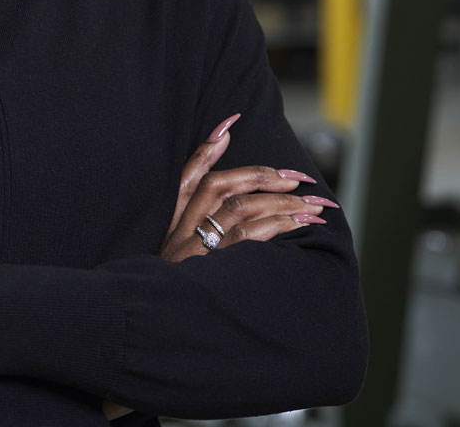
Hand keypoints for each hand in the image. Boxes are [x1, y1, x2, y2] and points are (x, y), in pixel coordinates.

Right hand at [104, 115, 339, 420]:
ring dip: (280, 201)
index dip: (208, 148)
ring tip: (311, 205)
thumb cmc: (171, 299)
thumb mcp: (174, 261)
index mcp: (171, 228)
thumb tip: (222, 198)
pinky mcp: (213, 271)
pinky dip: (277, 226)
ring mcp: (196, 253)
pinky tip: (298, 225)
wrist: (148, 337)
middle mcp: (181, 235)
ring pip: (240, 209)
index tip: (231, 122)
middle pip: (221, 188)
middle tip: (297, 177)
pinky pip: (250, 239)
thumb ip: (195, 232)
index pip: (188, 178)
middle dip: (262, 175)